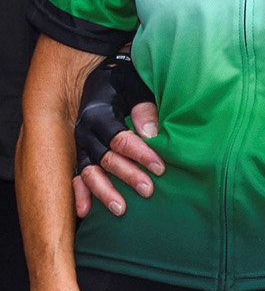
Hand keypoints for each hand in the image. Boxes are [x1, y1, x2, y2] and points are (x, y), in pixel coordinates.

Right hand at [73, 54, 164, 217]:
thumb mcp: (136, 87)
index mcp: (98, 114)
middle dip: (127, 175)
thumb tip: (150, 132)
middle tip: (147, 190)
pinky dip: (80, 193)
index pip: (119, 139)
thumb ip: (144, 108)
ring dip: (104, 191)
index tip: (160, 167)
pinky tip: (85, 211)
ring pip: (89, 172)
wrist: (100, 78)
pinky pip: (77, 176)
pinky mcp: (81, 153)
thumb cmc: (124, 83)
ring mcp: (81, 145)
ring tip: (120, 209)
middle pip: (106, 158)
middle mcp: (85, 132)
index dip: (140, 154)